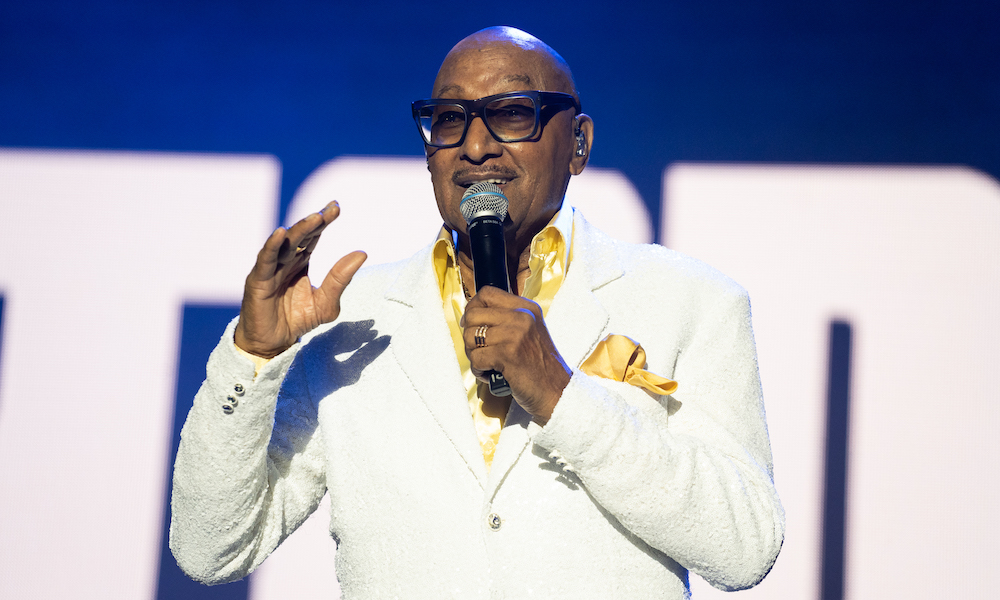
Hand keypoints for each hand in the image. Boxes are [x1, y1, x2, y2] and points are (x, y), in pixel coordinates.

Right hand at [234, 201, 366, 357]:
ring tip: (315, 218)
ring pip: (285, 243)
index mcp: (301, 261)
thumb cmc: (297, 320)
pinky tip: (281, 233)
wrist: (273, 344)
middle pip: (300, 235)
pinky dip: (272, 245)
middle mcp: (285, 260)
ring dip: (299, 229)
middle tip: (331, 210)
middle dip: (315, 221)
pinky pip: (265, 259)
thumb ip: (340, 279)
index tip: (336, 207)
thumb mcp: (326, 302)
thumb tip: (362, 254)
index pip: (313, 236)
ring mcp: (270, 268)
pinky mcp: (258, 280)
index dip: (324, 221)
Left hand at [461, 285, 571, 423]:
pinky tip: (491, 374)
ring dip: (473, 355)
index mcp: (527, 308)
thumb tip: (472, 315)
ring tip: (488, 364)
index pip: (487, 293)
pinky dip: (479, 370)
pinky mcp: (507, 354)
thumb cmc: (540, 367)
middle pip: (473, 314)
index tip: (472, 323)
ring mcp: (515, 334)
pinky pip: (476, 358)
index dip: (473, 307)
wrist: (557, 391)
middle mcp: (522, 317)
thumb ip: (508, 319)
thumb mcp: (530, 331)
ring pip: (470, 337)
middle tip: (479, 349)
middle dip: (469, 336)